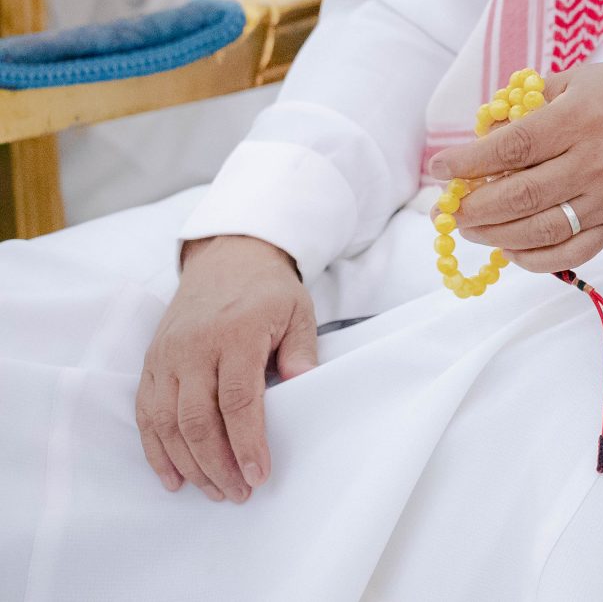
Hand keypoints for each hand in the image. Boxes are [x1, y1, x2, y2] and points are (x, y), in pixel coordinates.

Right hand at [136, 235, 315, 502]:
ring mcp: (166, 357)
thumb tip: (305, 385)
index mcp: (234, 334)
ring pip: (167, 423)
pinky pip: (146, 415)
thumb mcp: (298, 310)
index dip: (246, 442)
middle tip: (239, 493)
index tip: (258, 475)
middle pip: (197, 419)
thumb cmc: (266, 291)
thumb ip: (301, 350)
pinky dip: (156, 451)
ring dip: (189, 465)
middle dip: (217, 464)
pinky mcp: (150, 364)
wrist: (226, 259)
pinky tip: (174, 477)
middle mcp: (193, 348)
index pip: (237, 399)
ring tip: (214, 491)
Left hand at [426, 61, 602, 274]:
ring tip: (472, 229)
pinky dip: (535, 258)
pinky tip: (511, 249)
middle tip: (450, 209)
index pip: (514, 146)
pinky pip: (572, 253)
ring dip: (496, 235)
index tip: (440, 168)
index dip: (470, 161)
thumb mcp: (579, 80)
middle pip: (523, 194)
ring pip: (542, 229)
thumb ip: (531, 103)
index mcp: (581, 118)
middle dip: (475, 207)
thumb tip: (484, 132)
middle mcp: (594, 161)